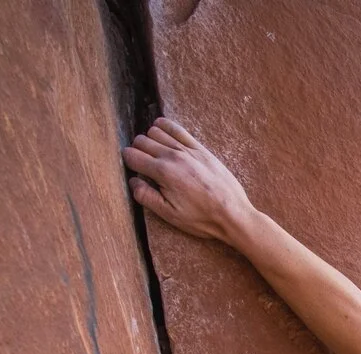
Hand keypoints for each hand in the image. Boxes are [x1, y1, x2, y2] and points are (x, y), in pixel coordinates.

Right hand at [123, 117, 252, 243]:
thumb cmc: (202, 218)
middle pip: (141, 141)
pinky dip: (164, 127)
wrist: (233, 214)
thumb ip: (146, 197)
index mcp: (163, 172)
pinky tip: (161, 134)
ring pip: (155, 131)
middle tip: (143, 165)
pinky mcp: (200, 148)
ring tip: (154, 155)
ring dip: (150, 140)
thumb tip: (132, 181)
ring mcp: (187, 149)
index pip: (131, 155)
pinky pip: (176, 128)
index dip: (127, 162)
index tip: (133, 170)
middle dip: (137, 151)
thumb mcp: (169, 215)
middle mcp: (173, 156)